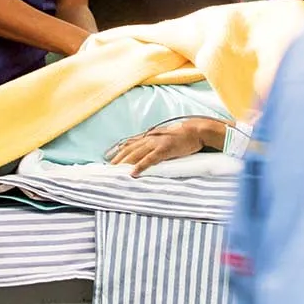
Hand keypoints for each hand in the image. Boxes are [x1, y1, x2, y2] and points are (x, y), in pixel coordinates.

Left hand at [106, 118, 220, 173]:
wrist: (196, 130)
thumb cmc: (183, 135)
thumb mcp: (165, 136)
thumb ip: (155, 141)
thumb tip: (148, 147)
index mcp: (150, 136)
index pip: (129, 143)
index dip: (118, 150)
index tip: (108, 157)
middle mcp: (150, 138)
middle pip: (129, 149)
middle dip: (117, 159)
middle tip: (107, 169)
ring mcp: (156, 143)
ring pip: (135, 154)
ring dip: (124, 163)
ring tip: (115, 172)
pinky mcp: (164, 150)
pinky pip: (149, 159)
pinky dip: (140, 166)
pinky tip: (133, 173)